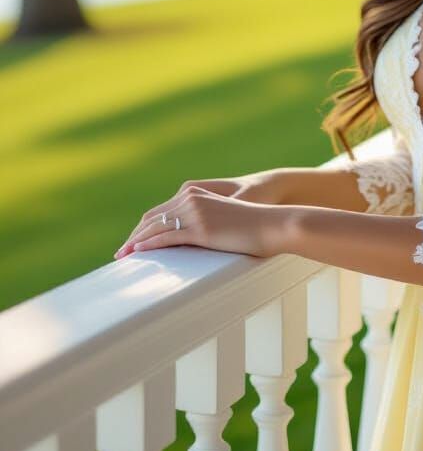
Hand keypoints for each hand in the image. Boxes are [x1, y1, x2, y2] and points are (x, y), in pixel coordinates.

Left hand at [114, 181, 286, 259]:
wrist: (273, 223)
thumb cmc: (254, 224)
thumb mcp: (225, 218)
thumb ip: (207, 221)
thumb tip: (195, 238)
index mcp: (196, 194)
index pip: (161, 210)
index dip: (144, 227)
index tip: (133, 241)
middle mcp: (192, 199)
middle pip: (152, 218)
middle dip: (134, 236)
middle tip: (121, 252)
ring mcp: (195, 213)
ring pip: (155, 228)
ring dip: (135, 243)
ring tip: (122, 256)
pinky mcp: (201, 229)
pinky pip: (167, 237)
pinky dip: (149, 245)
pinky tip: (138, 253)